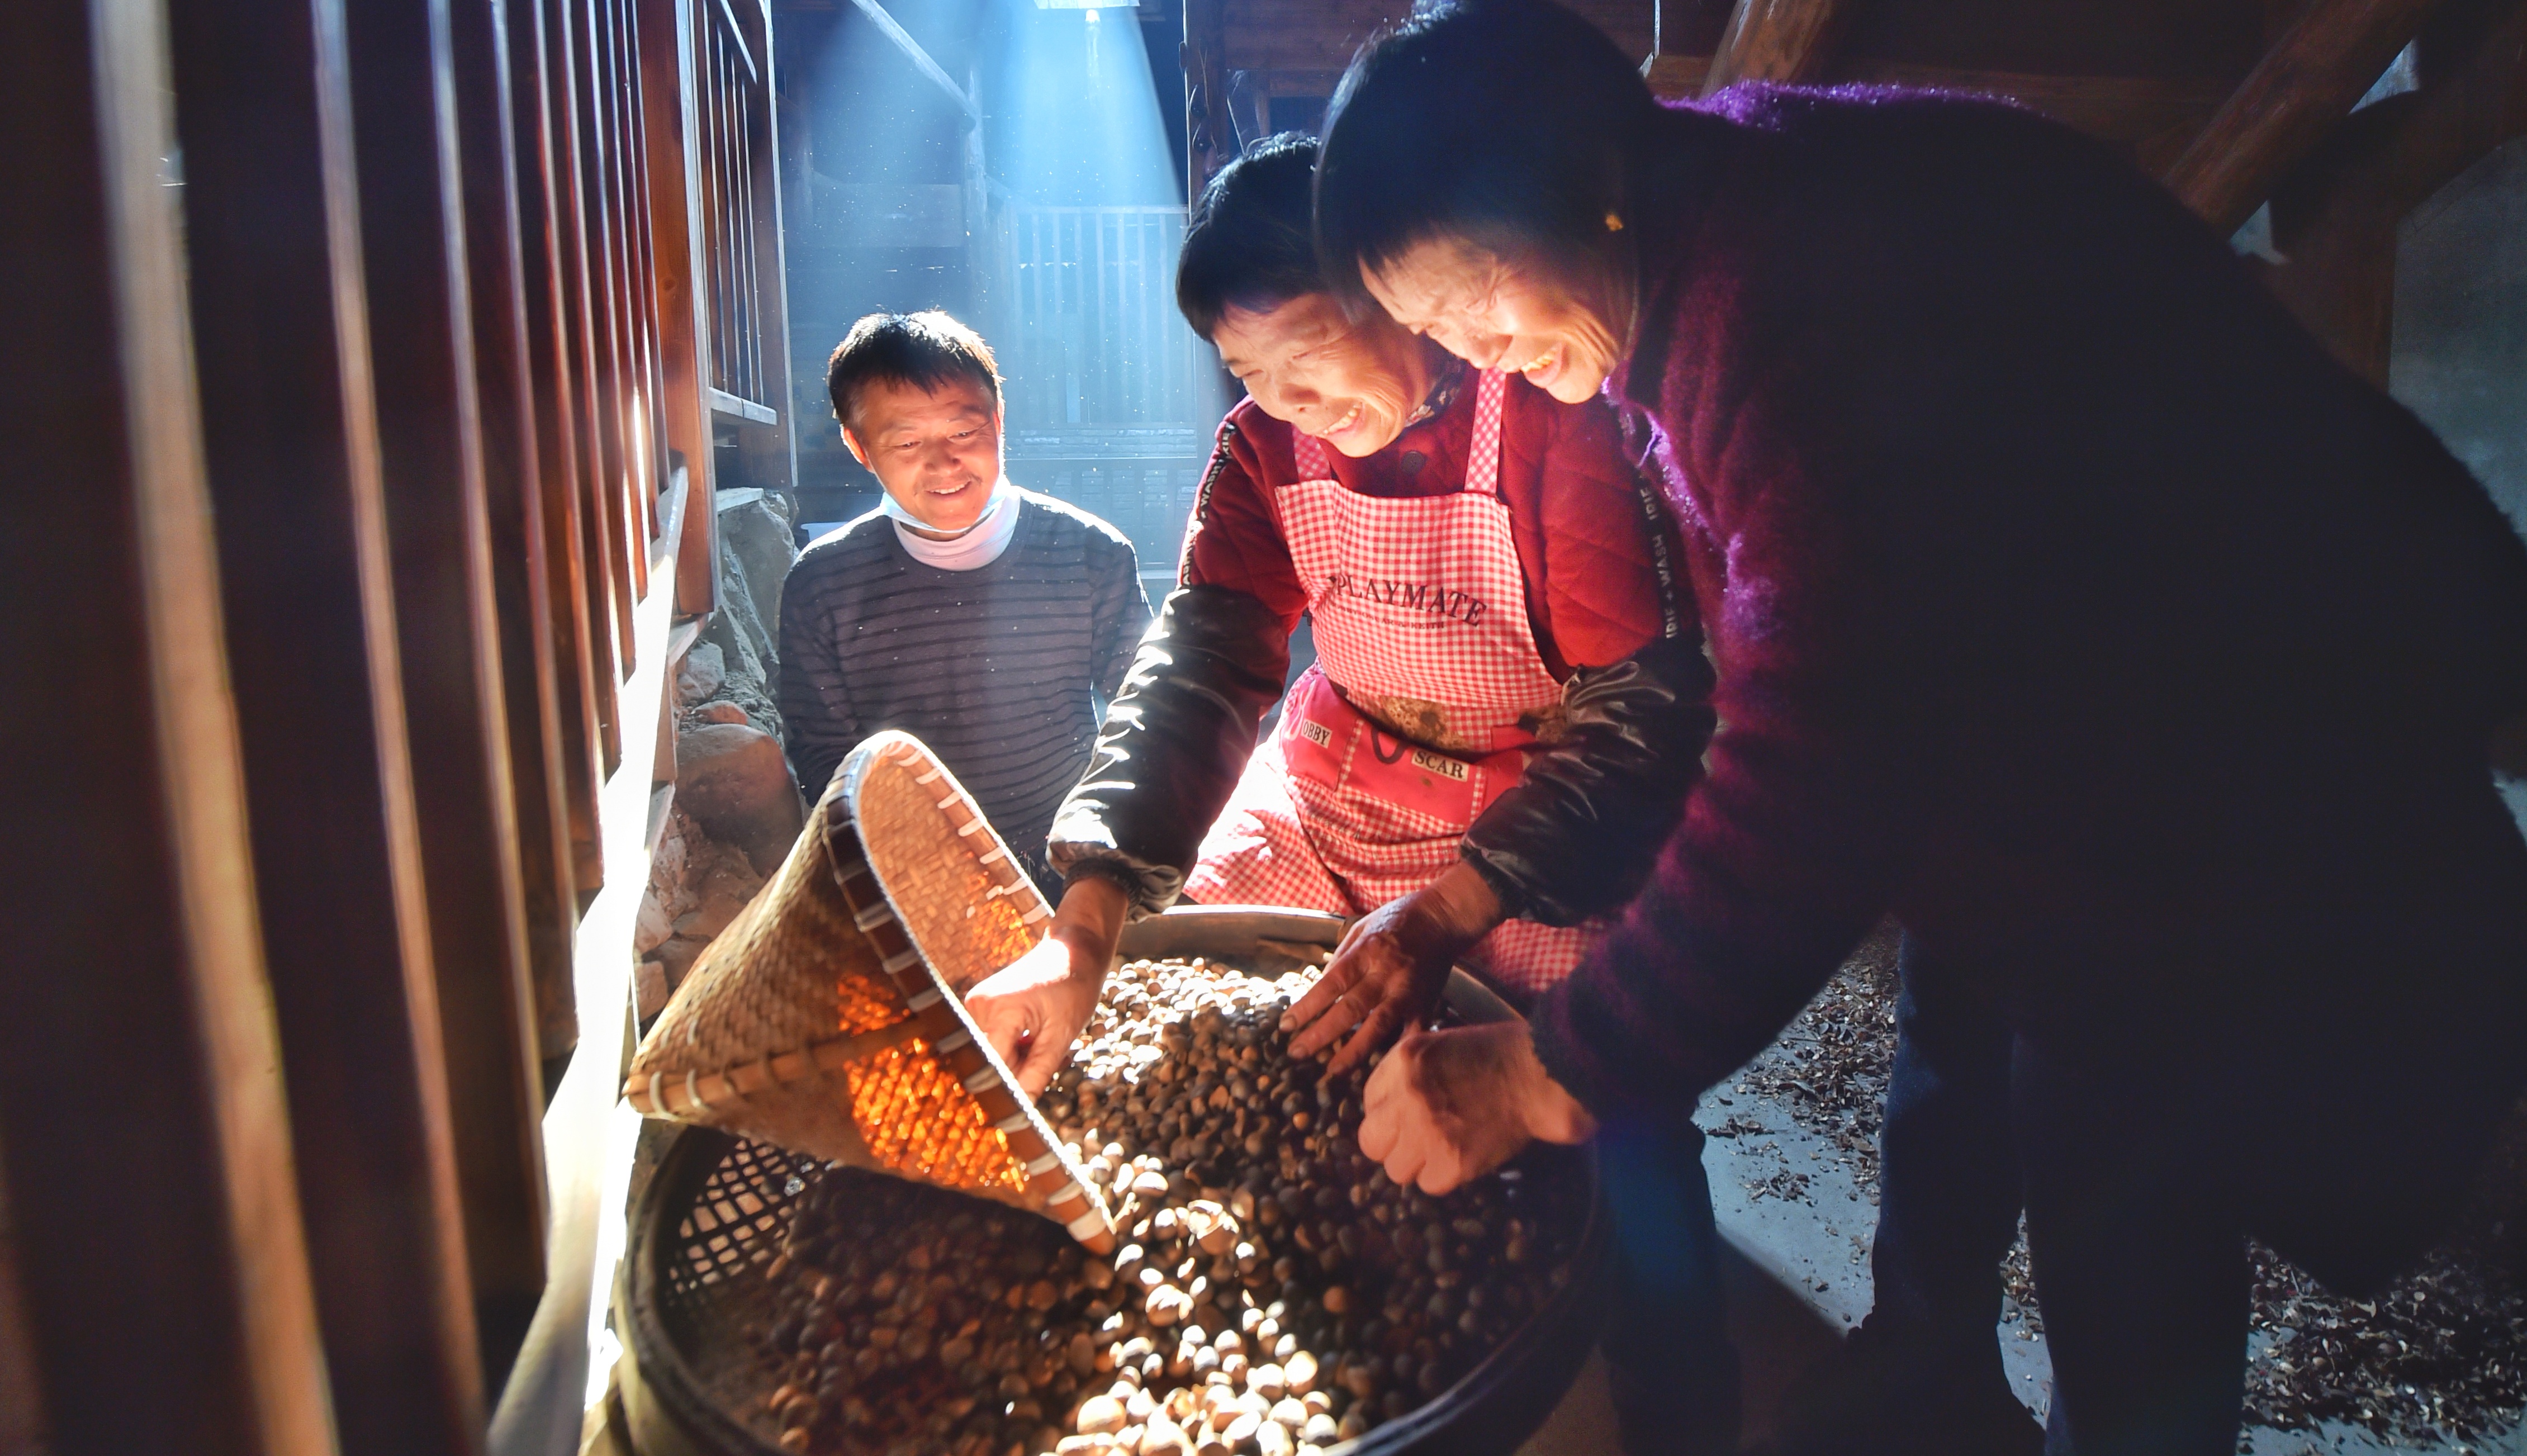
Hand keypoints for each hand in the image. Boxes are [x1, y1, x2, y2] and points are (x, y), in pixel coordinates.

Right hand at [963, 877, 1127, 1095]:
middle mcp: (977, 1005)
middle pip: (989, 1061)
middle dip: (1015, 1072)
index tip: (1019, 1110)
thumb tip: (1020, 1108)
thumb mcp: (1062, 1036)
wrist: (1072, 949)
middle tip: (1047, 1064)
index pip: (993, 1067)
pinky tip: (1033, 1037)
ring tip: (1042, 1044)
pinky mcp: (979, 1004)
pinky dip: (1011, 1047)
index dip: (1007, 1090)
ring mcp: (975, 1003)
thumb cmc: (1074, 986)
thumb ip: (1037, 1074)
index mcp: (999, 1011)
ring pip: (990, 1053)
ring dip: (1014, 1060)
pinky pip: (991, 1040)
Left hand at [1283, 862, 1502, 1074]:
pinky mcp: (1426, 1004)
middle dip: (1321, 1034)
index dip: (1307, 1007)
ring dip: (1354, 1051)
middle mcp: (1386, 974)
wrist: (1441, 918)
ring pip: (1378, 1027)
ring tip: (1332, 1071)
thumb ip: (1342, 958)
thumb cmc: (1396, 920)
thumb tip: (1321, 989)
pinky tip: (1380, 1071)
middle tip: (1297, 1054)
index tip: (1286, 1026)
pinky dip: (1396, 1051)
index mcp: (1366, 952)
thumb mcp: (1361, 928)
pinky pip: (1410, 1033)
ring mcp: (1407, 992)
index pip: (1330, 984)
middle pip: (1350, 1010)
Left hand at [1356, 1022, 1596, 1193]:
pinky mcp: (1451, 1162)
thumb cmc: (1497, 1054)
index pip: (1370, 1100)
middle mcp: (1406, 1097)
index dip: (1388, 1111)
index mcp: (1403, 1061)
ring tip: (1442, 1149)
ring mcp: (1427, 1132)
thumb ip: (1409, 1073)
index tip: (1406, 1115)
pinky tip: (1461, 1157)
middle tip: (1415, 1140)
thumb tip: (1391, 1104)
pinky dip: (1443, 1176)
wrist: (1539, 1075)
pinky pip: (1428, 1184)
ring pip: (1396, 1169)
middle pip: (1371, 1141)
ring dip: (1417, 1163)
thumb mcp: (1440, 1044)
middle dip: (1391, 1143)